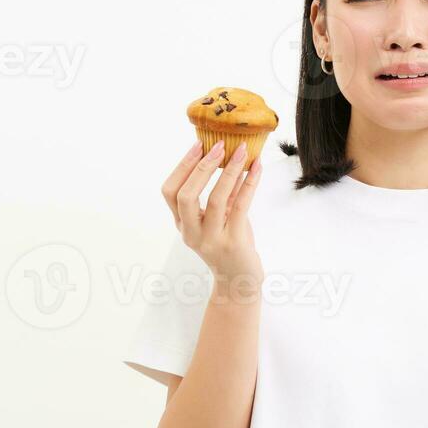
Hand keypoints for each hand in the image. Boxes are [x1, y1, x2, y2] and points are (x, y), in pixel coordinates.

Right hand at [160, 139, 263, 286]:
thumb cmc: (228, 246)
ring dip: (230, 171)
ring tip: (242, 151)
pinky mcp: (233, 243)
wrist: (239, 281)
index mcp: (183, 224)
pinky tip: (257, 168)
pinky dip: (249, 183)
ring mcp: (211, 239)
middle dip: (201, 167)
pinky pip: (241, 207)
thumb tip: (231, 156)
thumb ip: (223, 192)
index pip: (170, 192)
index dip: (182, 166)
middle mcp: (192, 233)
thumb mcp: (220, 218)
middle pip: (185, 196)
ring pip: (216, 200)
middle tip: (218, 146)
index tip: (198, 145)